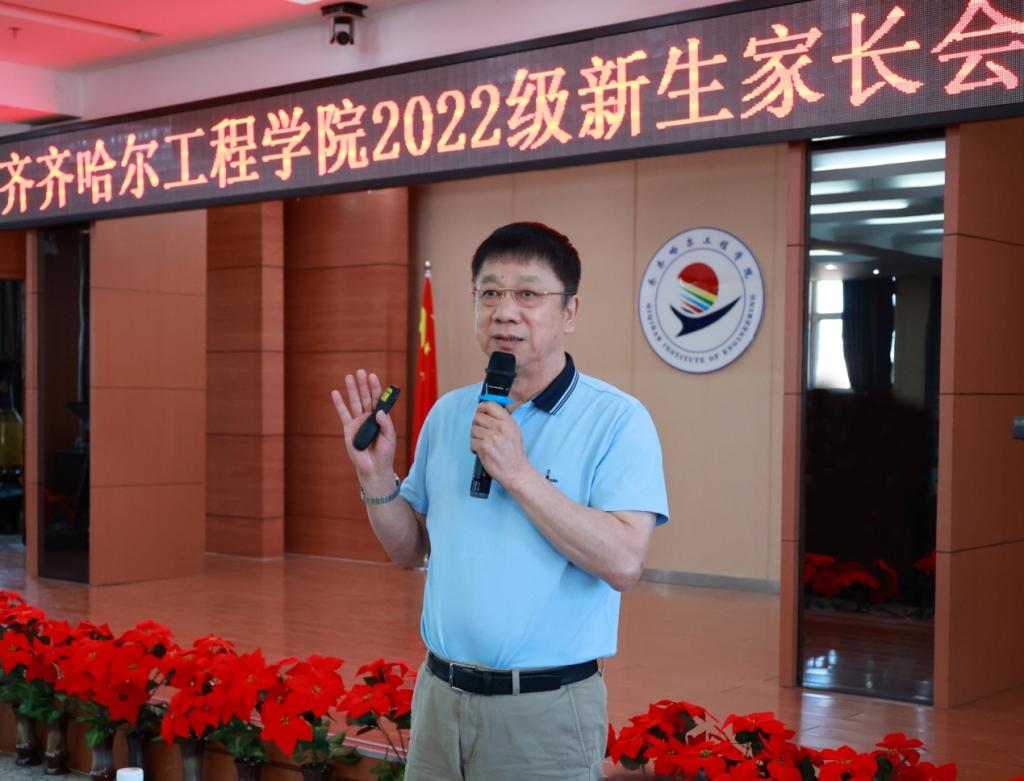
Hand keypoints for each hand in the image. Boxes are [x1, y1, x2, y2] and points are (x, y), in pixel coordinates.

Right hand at [330, 370, 396, 486]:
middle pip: (366, 397)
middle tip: (361, 372)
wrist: (374, 468)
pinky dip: (339, 404)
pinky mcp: (349, 429)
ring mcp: (358, 422)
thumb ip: (386, 424)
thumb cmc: (385, 453)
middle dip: (363, 384)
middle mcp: (369, 417)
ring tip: (349, 377)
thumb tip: (379, 411)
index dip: (376, 387)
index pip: (378, 399)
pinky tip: (335, 393)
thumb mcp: (390, 437)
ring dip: (352, 390)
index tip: (373, 376)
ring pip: (355, 402)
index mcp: (380, 417)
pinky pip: (343, 414)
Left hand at [469, 402, 531, 489]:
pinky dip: (474, 447)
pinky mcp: (484, 448)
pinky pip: (472, 442)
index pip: (489, 405)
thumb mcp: (515, 431)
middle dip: (477, 424)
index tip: (480, 412)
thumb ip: (502, 419)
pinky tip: (482, 450)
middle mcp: (500, 427)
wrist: (516, 471)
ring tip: (483, 443)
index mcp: (508, 421)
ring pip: (473, 429)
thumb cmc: (515, 453)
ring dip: (475, 436)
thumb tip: (487, 411)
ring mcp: (491, 437)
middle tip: (481, 431)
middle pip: (478, 416)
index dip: (482, 408)